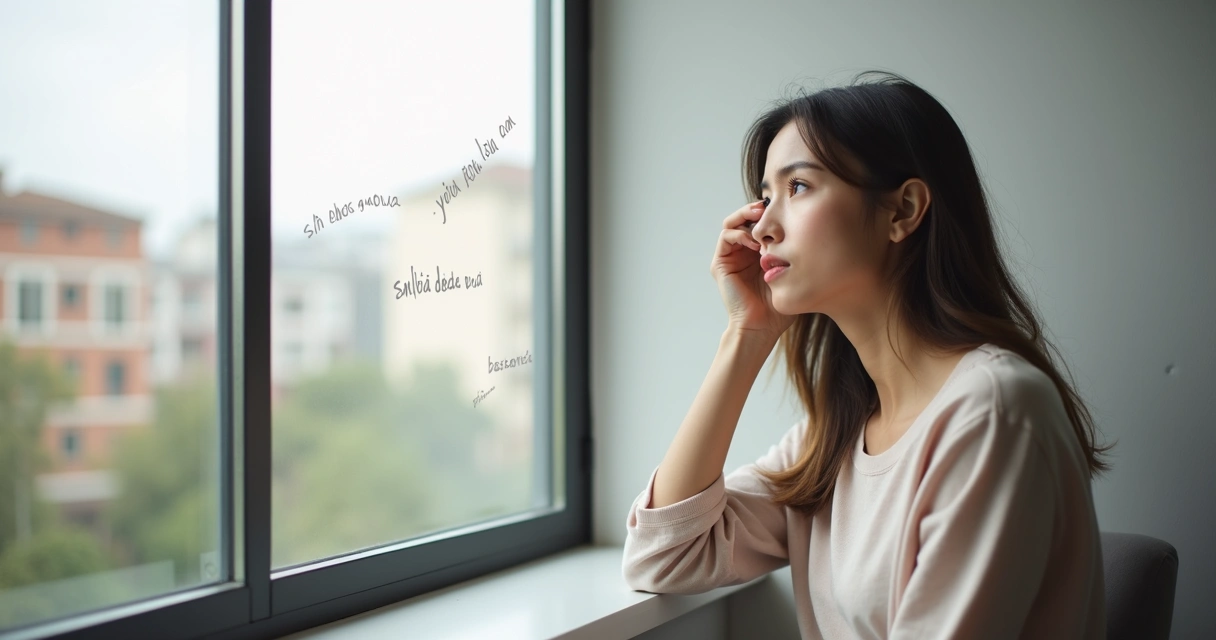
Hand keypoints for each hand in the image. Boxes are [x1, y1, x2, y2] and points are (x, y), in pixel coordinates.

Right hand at [710, 200, 795, 341]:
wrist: (762, 327)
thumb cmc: (780, 307)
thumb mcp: (792, 275)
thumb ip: (796, 256)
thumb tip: (816, 232)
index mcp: (758, 253)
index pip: (760, 223)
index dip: (769, 213)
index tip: (784, 207)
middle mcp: (743, 252)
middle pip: (745, 218)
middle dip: (755, 209)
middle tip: (768, 206)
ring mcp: (730, 257)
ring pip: (732, 223)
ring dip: (745, 216)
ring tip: (760, 216)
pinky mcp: (720, 264)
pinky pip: (726, 237)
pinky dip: (739, 234)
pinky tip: (754, 241)